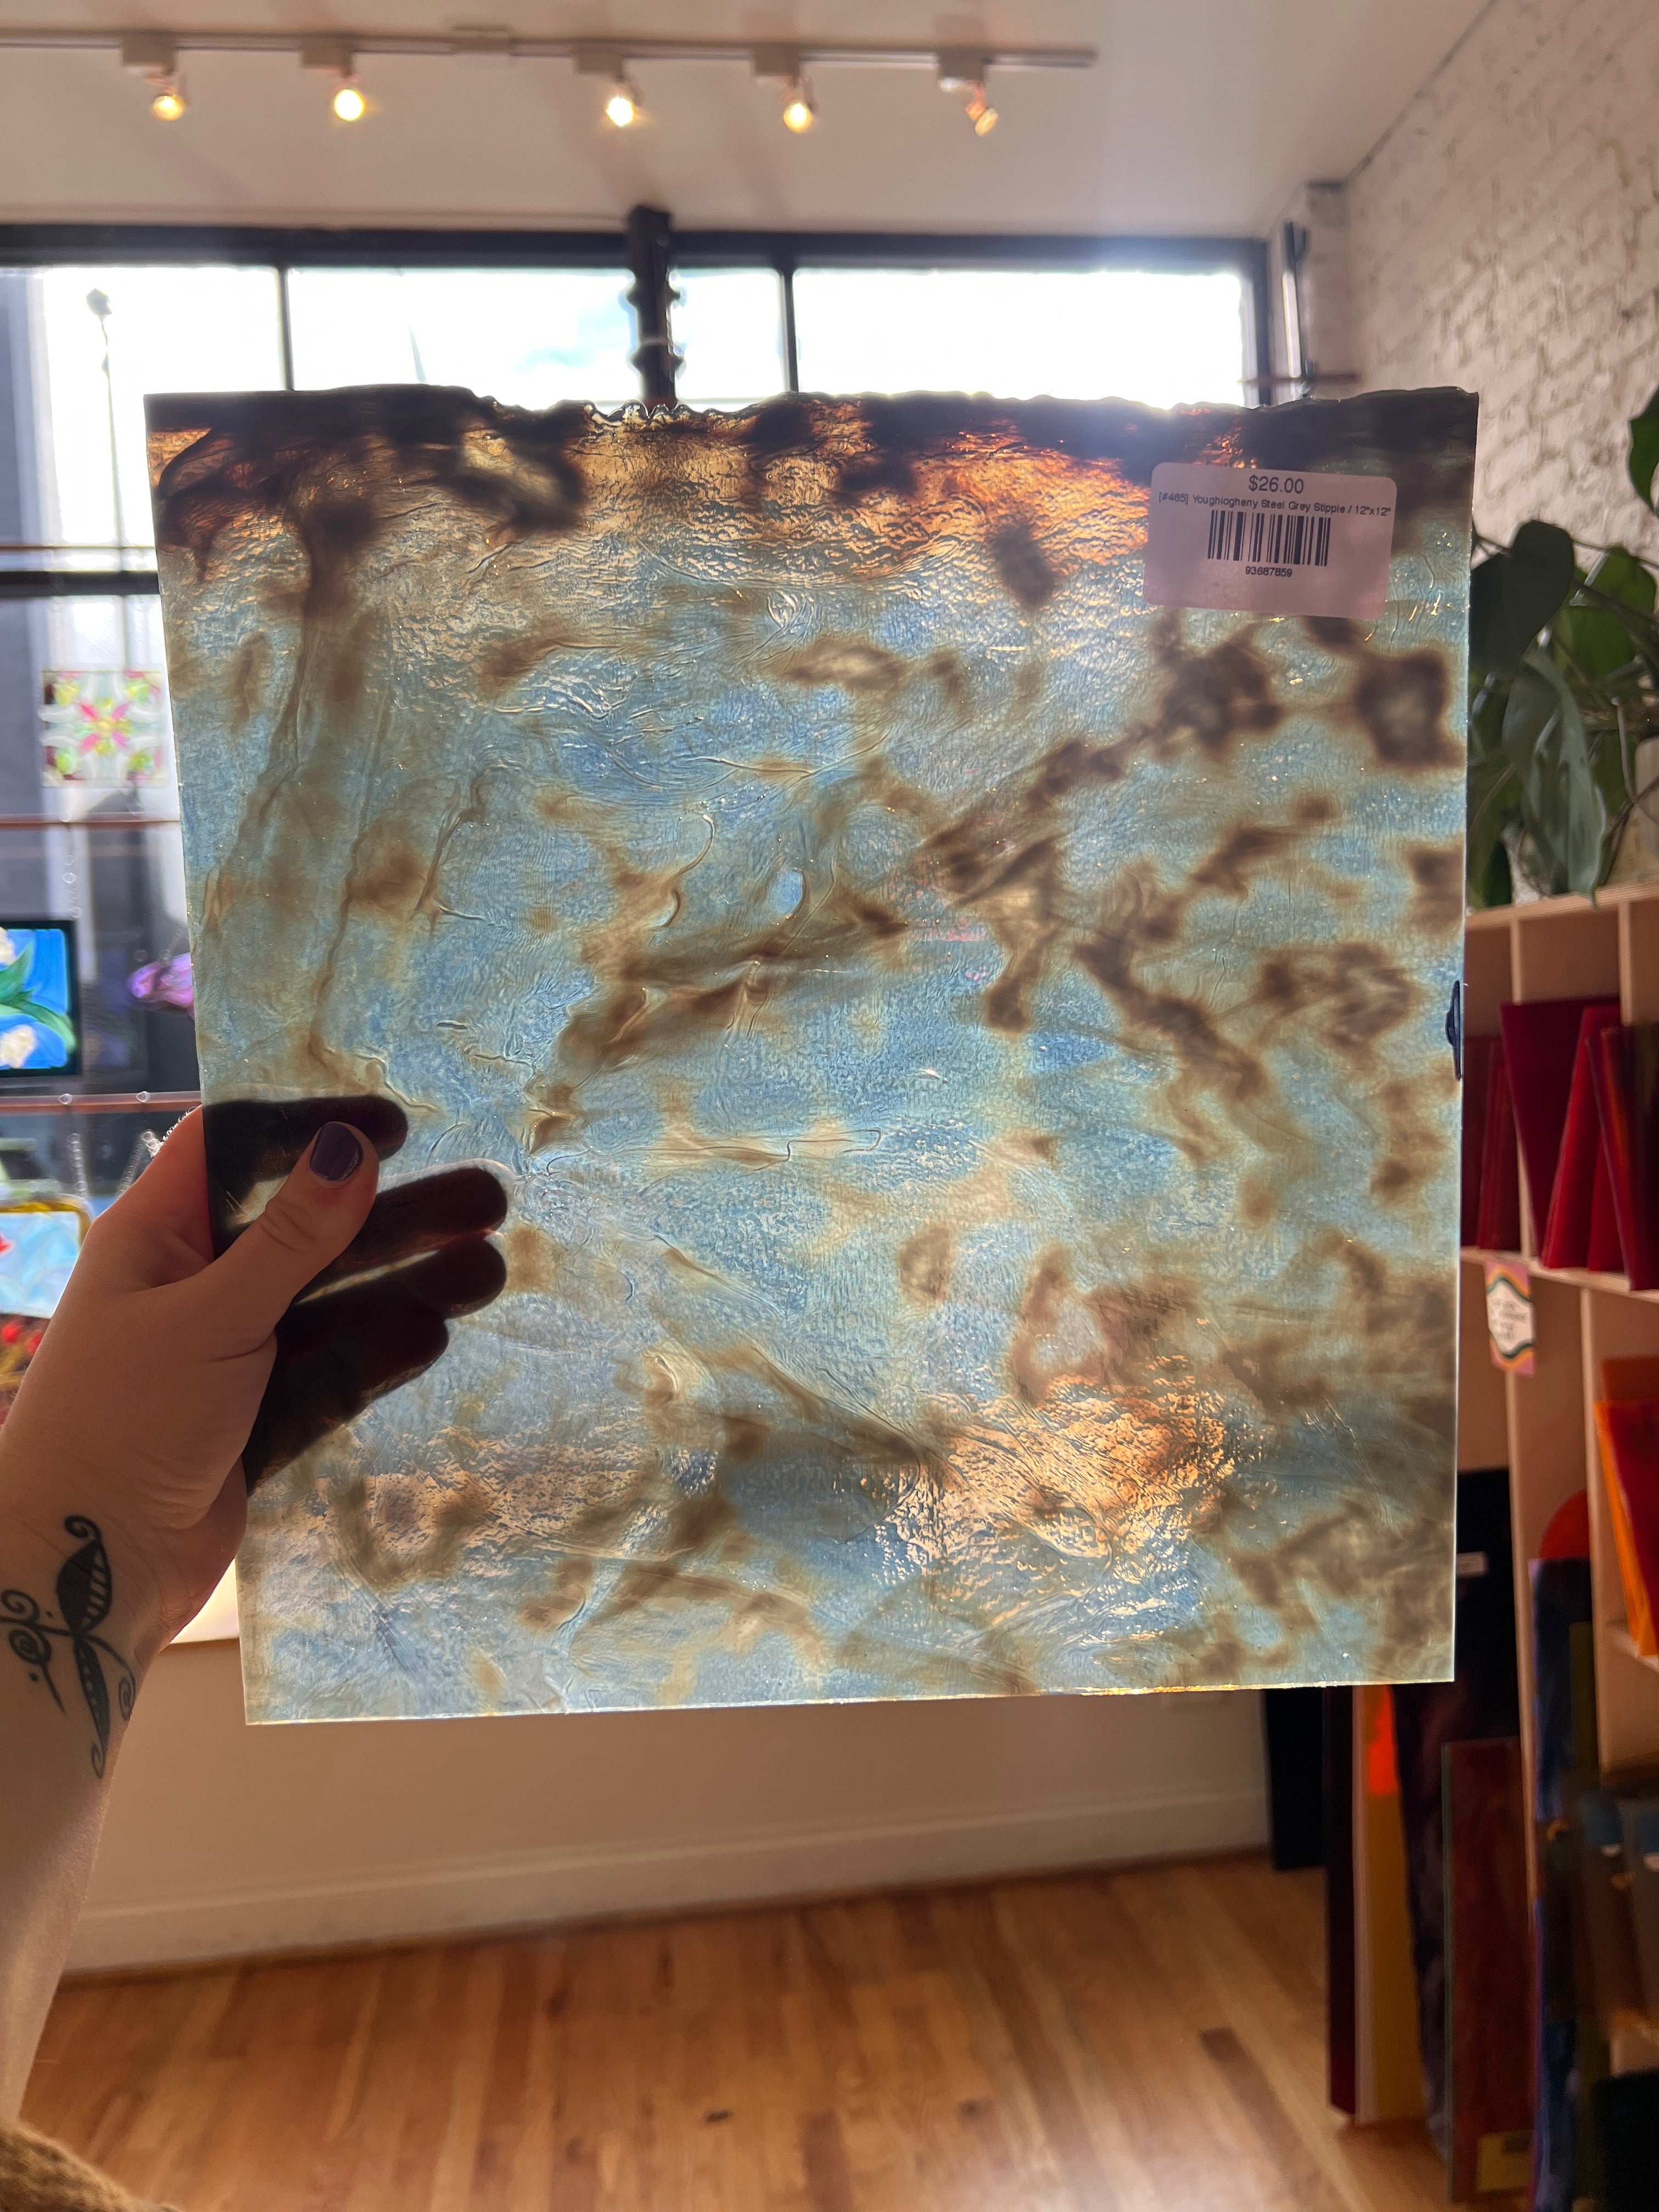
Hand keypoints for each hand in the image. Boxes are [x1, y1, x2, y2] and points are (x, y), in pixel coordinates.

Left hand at [0, 1105, 504, 1658]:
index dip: (310, 1131)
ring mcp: (228, 1357)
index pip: (236, 1150)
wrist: (83, 1563)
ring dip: (407, 1286)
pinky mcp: (255, 1421)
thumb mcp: (210, 1314)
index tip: (394, 1128)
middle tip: (487, 1202)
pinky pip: (328, 1373)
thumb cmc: (124, 1418)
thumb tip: (349, 1149)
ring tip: (490, 1271)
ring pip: (332, 1305)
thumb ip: (290, 1238)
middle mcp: (193, 1287)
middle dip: (396, 1216)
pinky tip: (433, 1335)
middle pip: (309, 1232)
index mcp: (156, 1238)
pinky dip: (376, 1354)